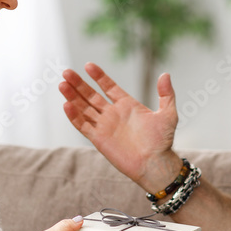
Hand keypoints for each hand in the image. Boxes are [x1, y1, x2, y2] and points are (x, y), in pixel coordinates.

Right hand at [59, 62, 178, 185]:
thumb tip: (165, 74)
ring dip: (72, 96)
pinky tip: (66, 104)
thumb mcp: (168, 114)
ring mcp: (104, 126)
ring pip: (84, 108)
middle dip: (79, 84)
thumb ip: (166, 94)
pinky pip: (83, 126)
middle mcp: (113, 114)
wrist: (155, 164)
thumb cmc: (162, 142)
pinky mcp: (98, 139)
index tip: (88, 65)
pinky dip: (74, 116)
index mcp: (127, 105)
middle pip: (91, 95)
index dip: (98, 76)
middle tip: (66, 72)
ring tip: (62, 84)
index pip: (108, 87)